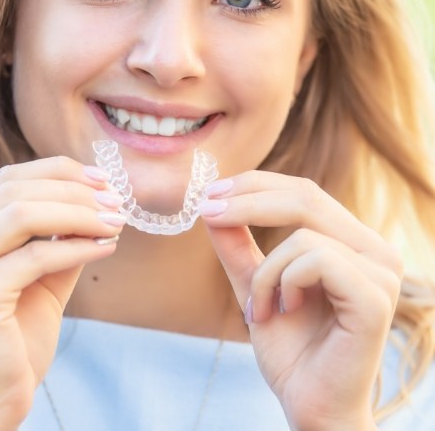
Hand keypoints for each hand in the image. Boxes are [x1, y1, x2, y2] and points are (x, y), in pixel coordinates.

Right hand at [0, 157, 124, 430]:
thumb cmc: (13, 339)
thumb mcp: (39, 275)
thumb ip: (58, 235)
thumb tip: (99, 198)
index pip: (7, 180)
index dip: (58, 172)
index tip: (102, 179)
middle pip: (15, 190)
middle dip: (75, 191)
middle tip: (116, 201)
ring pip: (23, 214)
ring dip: (80, 213)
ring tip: (115, 221)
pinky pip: (37, 255)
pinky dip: (78, 246)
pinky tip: (106, 247)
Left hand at [201, 171, 401, 430]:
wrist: (310, 406)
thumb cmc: (291, 350)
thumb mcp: (255, 285)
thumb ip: (238, 246)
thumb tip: (212, 203)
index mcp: (353, 242)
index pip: (304, 192)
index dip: (255, 184)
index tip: (211, 192)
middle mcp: (375, 250)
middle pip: (305, 196)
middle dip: (247, 200)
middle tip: (208, 211)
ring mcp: (381, 272)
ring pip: (303, 233)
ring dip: (265, 271)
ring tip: (260, 308)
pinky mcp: (375, 297)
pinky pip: (316, 259)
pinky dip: (284, 282)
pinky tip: (285, 311)